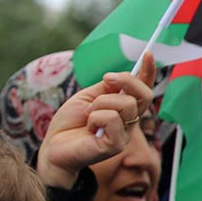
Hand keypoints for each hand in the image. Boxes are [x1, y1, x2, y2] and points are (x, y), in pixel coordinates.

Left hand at [36, 52, 154, 188]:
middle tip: (106, 78)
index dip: (148, 72)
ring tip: (88, 116)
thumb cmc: (69, 123)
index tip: (148, 53)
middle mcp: (128, 121)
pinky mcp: (115, 145)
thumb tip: (121, 76)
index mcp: (122, 108)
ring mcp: (124, 134)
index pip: (142, 89)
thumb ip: (106, 89)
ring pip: (126, 105)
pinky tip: (89, 128)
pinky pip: (112, 119)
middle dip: (126, 80)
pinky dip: (96, 118)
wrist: (53, 147)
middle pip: (143, 95)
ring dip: (100, 103)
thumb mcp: (86, 98)